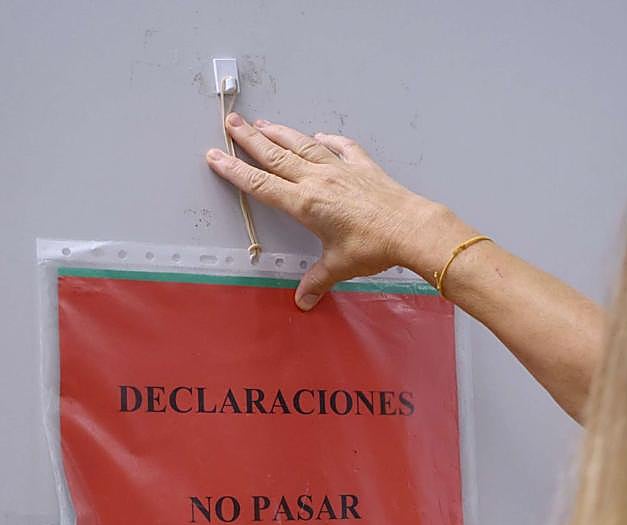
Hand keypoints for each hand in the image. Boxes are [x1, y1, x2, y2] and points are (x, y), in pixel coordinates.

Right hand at [206, 114, 473, 309]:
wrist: (411, 228)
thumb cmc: (373, 247)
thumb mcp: (339, 266)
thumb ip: (317, 281)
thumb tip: (303, 301)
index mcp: (305, 204)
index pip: (261, 184)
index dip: (235, 170)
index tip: (215, 155)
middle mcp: (318, 180)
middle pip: (276, 156)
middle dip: (250, 139)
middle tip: (231, 122)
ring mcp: (340, 169)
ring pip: (303, 145)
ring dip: (281, 133)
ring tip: (263, 123)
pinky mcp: (363, 166)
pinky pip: (341, 147)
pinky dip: (328, 140)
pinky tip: (320, 135)